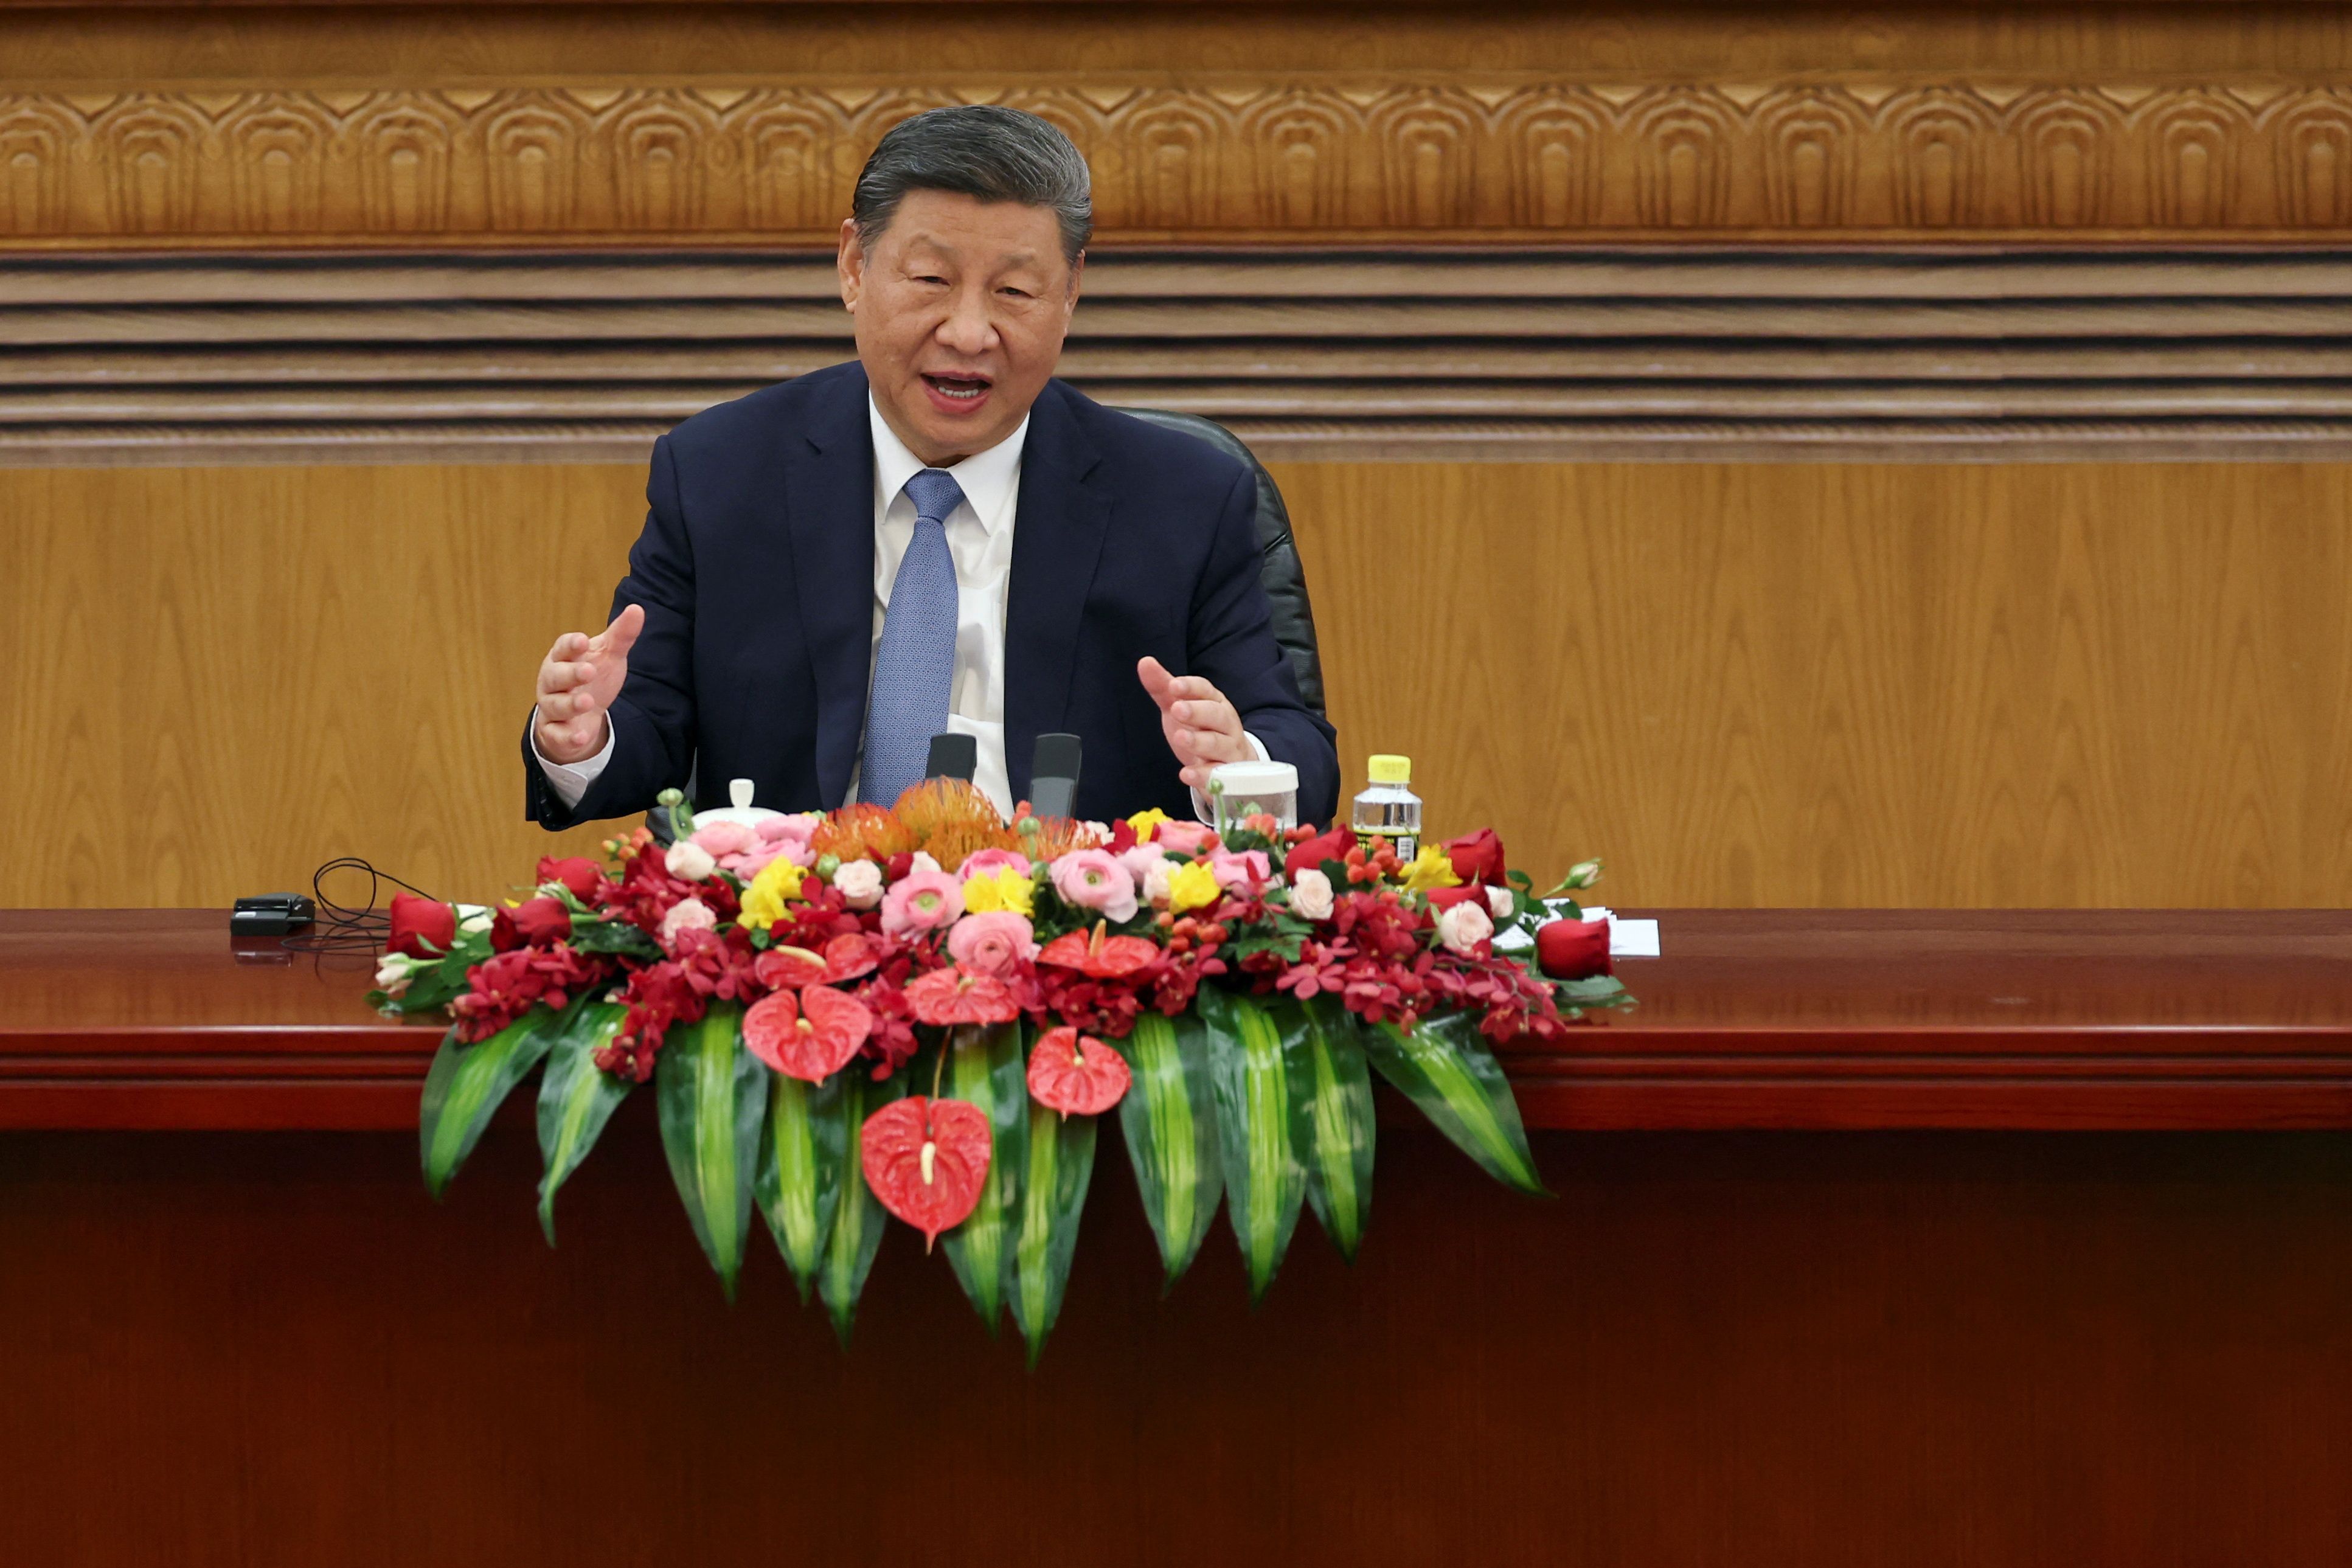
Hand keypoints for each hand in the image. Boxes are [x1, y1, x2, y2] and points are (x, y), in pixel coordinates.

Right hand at [533, 605, 643, 765]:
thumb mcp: (608, 656)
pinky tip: (582, 736)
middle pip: (555, 676)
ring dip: (570, 704)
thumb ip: (621, 635)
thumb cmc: (593, 676)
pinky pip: (556, 734)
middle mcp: (552, 681)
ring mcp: (551, 706)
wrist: (582, 714)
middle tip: (589, 672)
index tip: (582, 641)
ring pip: (554, 705)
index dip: (570, 644)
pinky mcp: (555, 731)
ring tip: (588, 702)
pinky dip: (568, 736)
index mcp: (563, 658)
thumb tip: (637, 609)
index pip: (562, 648)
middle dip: (570, 674)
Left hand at [1138, 656, 1250, 790]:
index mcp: (1215, 702)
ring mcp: (1229, 749)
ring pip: (1219, 744)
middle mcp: (1226, 724)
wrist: (1230, 764)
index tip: (1173, 685)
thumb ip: (1163, 688)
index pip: (1206, 690)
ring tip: (1181, 738)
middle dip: (1198, 711)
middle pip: (1217, 715)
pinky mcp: (1226, 775)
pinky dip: (1202, 775)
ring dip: (1200, 741)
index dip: (1191, 687)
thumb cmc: (1202, 729)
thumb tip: (1144, 662)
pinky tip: (1185, 774)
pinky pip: (1217, 774)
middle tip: (1177, 709)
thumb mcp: (1180, 707)